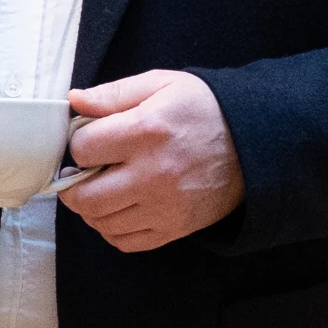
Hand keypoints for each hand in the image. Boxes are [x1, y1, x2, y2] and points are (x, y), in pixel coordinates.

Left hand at [60, 71, 243, 252]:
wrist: (254, 143)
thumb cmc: (204, 109)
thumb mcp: (161, 85)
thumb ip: (114, 94)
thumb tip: (74, 101)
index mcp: (147, 131)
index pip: (83, 149)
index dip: (79, 143)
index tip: (90, 140)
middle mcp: (153, 173)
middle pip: (85, 196)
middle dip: (73, 184)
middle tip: (81, 173)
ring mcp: (164, 206)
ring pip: (101, 221)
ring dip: (91, 208)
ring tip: (101, 189)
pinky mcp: (175, 228)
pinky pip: (125, 242)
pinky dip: (112, 229)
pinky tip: (117, 210)